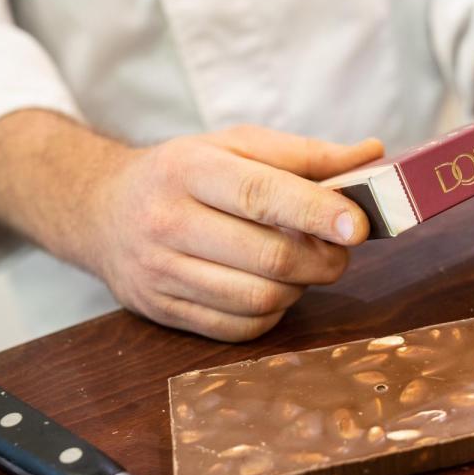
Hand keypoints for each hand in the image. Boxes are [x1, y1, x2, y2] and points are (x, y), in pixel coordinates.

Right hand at [90, 126, 382, 340]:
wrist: (101, 209)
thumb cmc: (185, 173)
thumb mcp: (237, 146)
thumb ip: (306, 154)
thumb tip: (372, 155)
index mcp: (189, 169)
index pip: (262, 194)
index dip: (317, 212)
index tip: (359, 226)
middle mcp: (167, 221)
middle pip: (269, 257)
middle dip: (323, 259)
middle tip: (341, 250)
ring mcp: (159, 272)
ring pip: (259, 299)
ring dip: (300, 287)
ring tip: (302, 266)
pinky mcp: (160, 310)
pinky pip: (239, 328)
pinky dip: (272, 313)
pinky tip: (272, 288)